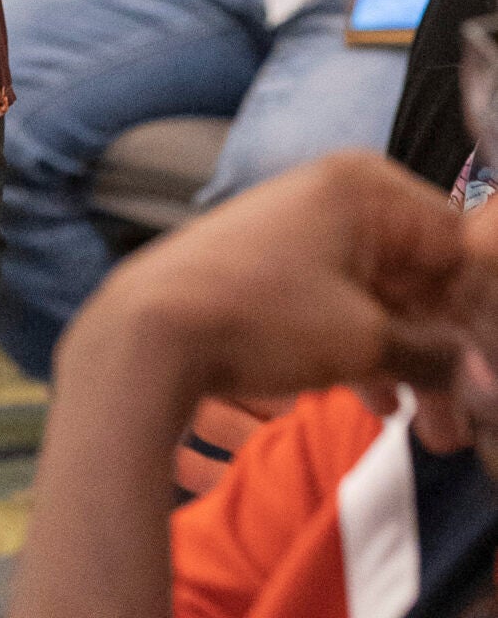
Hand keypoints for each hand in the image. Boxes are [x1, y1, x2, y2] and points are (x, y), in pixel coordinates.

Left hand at [75, 150, 467, 409]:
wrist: (154, 329)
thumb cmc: (262, 317)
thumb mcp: (365, 342)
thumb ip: (436, 356)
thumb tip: (480, 377)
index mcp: (367, 187)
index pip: (460, 244)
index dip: (478, 314)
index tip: (486, 372)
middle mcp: (339, 193)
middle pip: (422, 272)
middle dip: (447, 350)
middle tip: (459, 419)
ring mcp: (306, 225)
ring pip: (385, 293)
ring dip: (412, 360)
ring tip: (430, 430)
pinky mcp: (280, 261)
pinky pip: (346, 300)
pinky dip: (369, 349)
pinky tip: (381, 403)